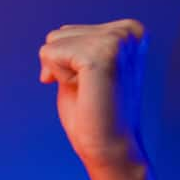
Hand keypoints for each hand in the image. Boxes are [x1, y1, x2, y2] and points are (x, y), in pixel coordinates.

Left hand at [38, 19, 147, 171]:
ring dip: (61, 72)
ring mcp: (118, 40)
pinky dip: (58, 76)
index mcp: (129, 31)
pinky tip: (84, 91)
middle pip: (59, 34)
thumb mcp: (82, 70)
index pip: (67, 31)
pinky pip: (50, 52)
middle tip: (88, 90)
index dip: (64, 63)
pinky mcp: (103, 53)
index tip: (88, 84)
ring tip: (88, 91)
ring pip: (53, 42)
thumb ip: (75, 47)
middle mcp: (128, 31)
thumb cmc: (93, 113)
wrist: (109, 148)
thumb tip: (57, 33)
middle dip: (61, 65)